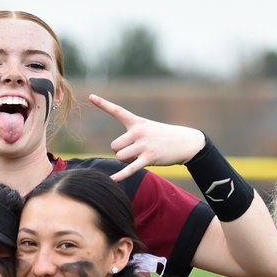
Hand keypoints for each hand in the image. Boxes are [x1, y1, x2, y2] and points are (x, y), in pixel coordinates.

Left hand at [89, 94, 205, 181]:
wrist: (186, 142)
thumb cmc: (163, 137)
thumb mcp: (148, 130)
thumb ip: (131, 137)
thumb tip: (119, 154)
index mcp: (137, 122)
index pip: (117, 111)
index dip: (103, 104)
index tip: (90, 96)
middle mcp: (138, 132)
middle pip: (114, 146)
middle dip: (122, 152)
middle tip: (136, 152)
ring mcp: (143, 145)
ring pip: (120, 157)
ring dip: (127, 161)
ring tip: (141, 157)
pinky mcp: (149, 158)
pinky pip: (130, 168)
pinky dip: (121, 175)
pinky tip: (112, 180)